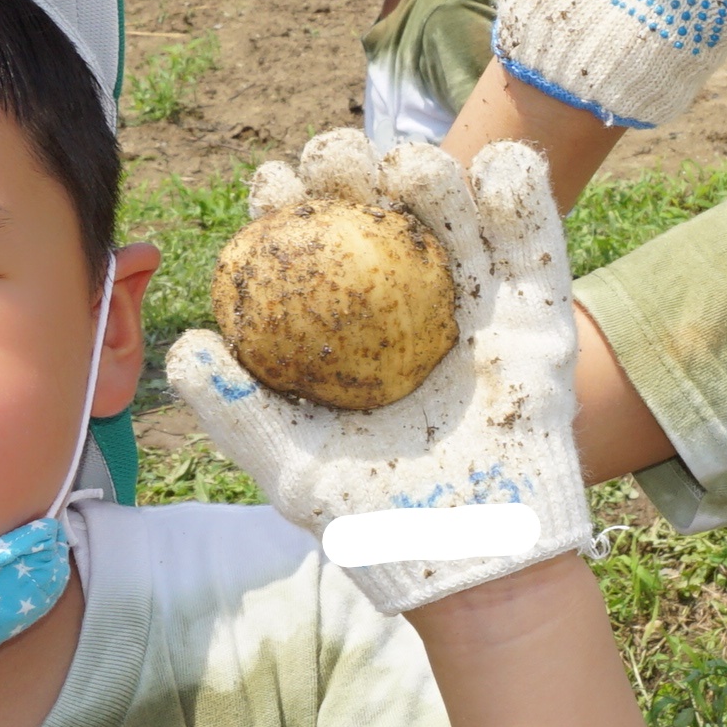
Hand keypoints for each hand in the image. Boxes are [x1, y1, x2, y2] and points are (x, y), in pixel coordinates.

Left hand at [162, 131, 590, 612]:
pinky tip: (492, 171)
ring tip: (408, 167)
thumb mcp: (290, 468)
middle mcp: (410, 302)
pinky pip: (535, 242)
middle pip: (376, 210)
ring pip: (453, 210)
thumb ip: (236, 411)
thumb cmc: (375, 521)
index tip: (272, 191)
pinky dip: (520, 195)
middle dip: (350, 167)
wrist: (470, 561)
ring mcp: (478, 300)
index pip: (310, 246)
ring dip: (430, 169)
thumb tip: (185, 345)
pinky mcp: (542, 311)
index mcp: (348, 326)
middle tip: (335, 165)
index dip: (287, 203)